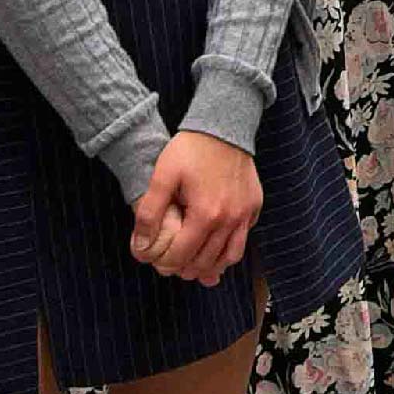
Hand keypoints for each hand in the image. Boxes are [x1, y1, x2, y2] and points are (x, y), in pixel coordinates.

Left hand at [129, 129, 261, 284]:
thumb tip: (140, 246)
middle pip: (205, 262)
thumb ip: (150, 213)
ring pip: (229, 258)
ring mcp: (245, 215)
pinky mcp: (254, 207)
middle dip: (184, 269)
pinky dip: (227, 251)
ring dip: (209, 267)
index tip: (153, 261)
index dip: (164, 264)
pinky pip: (242, 240)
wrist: (225, 125)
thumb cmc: (192, 148)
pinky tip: (214, 247)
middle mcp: (230, 220)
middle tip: (169, 266)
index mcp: (205, 215)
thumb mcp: (163, 176)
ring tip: (192, 266)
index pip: (182, 256)